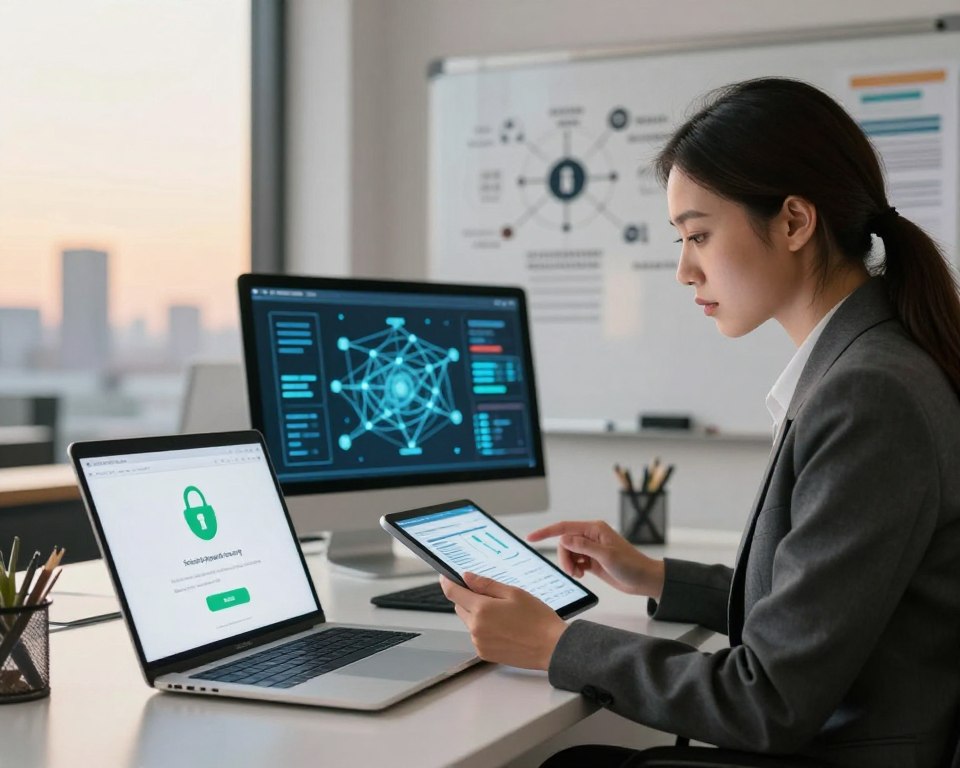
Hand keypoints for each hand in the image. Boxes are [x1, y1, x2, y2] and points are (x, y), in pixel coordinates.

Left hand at [439, 573, 567, 669]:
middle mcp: (476, 628)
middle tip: (493, 596)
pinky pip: (477, 635)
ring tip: (505, 615)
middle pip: (461, 606)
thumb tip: (466, 577)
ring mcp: (479, 643)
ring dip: (478, 614)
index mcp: (481, 610)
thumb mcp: (513, 593)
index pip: (453, 592)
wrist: (551, 647)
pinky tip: (505, 628)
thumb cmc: (537, 619)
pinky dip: (485, 629)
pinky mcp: (485, 654)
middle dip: (470, 598)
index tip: (446, 576)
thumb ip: (486, 585)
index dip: (447, 581)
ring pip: (470, 621)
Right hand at [527, 520, 664, 598]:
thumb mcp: (606, 556)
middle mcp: (591, 536)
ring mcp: (591, 548)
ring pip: (568, 553)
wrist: (644, 580)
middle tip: (572, 572)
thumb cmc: (631, 565)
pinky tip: (583, 575)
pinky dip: (574, 569)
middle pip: (564, 543)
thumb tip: (563, 539)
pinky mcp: (592, 560)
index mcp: (595, 529)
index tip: (531, 538)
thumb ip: (584, 547)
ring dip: (569, 565)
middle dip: (564, 557)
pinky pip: (574, 561)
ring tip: (579, 575)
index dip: (546, 532)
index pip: (564, 528)